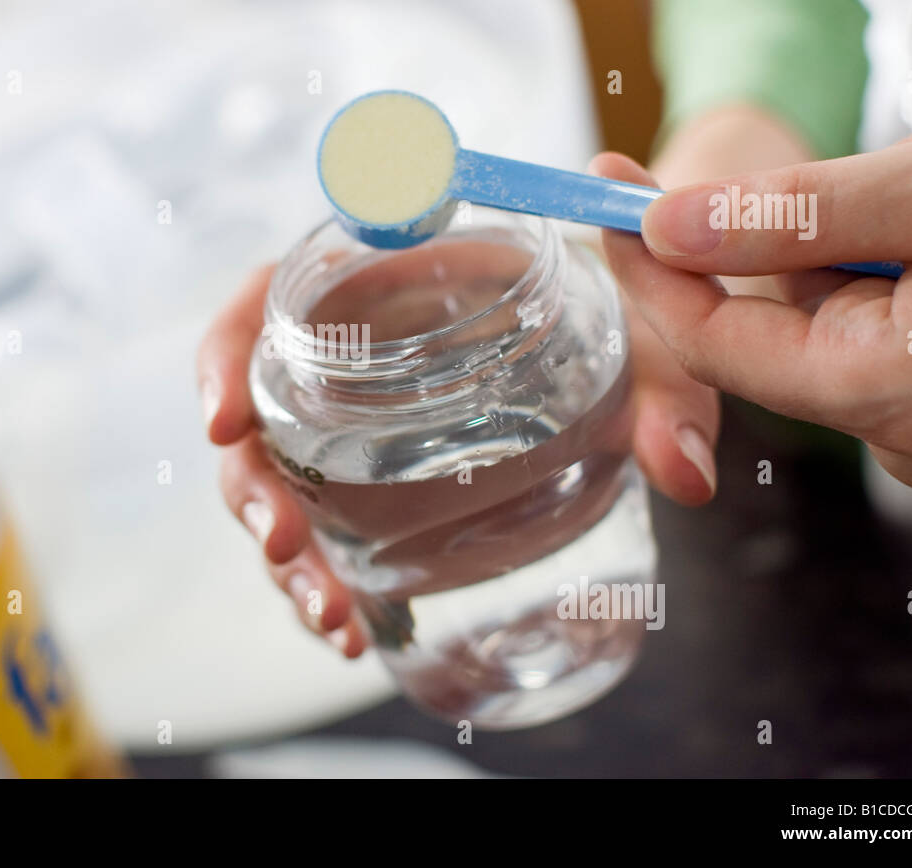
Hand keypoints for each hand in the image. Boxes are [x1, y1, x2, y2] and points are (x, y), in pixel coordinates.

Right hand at [197, 224, 720, 655]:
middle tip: (289, 547)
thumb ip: (662, 387)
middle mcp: (344, 357)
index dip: (225, 359)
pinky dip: (328, 579)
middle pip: (258, 418)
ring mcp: (351, 426)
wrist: (614, 338)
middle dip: (255, 491)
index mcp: (373, 283)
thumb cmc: (605, 312)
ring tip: (333, 616)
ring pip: (281, 488)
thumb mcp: (633, 335)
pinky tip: (354, 628)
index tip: (223, 421)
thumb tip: (687, 472)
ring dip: (290, 557)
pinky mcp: (370, 483)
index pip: (262, 302)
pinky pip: (325, 529)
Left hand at [598, 124, 911, 489]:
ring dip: (850, 247)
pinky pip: (883, 332)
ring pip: (829, 322)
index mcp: (886, 395)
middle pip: (771, 328)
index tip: (610, 185)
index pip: (708, 342)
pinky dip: (889, 270)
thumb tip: (668, 228)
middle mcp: (905, 436)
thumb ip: (797, 215)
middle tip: (866, 169)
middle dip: (784, 240)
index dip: (651, 263)